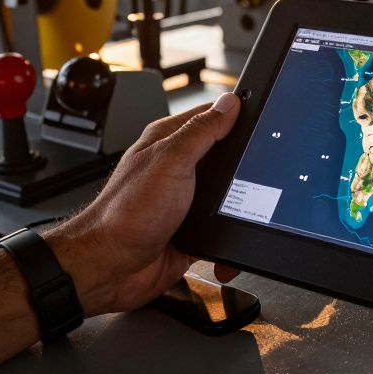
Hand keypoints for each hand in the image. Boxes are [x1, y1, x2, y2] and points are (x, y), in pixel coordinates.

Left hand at [45, 93, 240, 315]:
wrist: (110, 269)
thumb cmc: (126, 214)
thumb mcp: (171, 161)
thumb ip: (202, 132)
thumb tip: (228, 104)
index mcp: (169, 142)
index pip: (211, 117)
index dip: (236, 116)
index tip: (262, 121)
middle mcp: (177, 169)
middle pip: (225, 158)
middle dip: (245, 168)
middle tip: (259, 173)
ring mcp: (184, 201)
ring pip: (227, 195)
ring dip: (239, 206)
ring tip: (247, 211)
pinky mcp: (191, 230)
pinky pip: (222, 230)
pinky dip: (229, 238)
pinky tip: (228, 242)